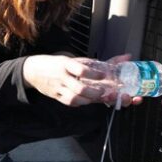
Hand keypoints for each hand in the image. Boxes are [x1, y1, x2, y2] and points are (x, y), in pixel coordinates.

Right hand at [23, 54, 138, 107]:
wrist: (33, 70)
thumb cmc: (57, 64)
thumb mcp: (74, 59)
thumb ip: (98, 63)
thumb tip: (127, 57)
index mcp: (66, 64)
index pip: (80, 69)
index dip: (93, 74)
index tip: (104, 76)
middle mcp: (62, 76)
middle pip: (79, 88)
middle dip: (94, 93)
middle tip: (103, 92)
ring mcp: (59, 88)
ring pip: (74, 98)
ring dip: (88, 99)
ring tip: (98, 97)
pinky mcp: (56, 96)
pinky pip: (69, 102)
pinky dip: (80, 103)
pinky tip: (86, 100)